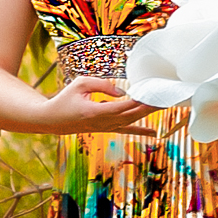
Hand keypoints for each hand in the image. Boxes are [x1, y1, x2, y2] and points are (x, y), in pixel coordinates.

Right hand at [41, 76, 157, 136]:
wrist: (53, 120)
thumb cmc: (65, 99)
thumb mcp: (80, 84)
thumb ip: (102, 84)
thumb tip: (122, 91)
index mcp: (95, 112)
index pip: (122, 107)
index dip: (137, 102)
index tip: (151, 95)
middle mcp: (103, 123)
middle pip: (131, 116)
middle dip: (148, 107)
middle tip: (164, 98)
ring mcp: (105, 128)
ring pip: (131, 122)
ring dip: (147, 115)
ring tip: (163, 107)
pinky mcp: (106, 129)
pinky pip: (126, 129)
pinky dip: (140, 130)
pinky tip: (153, 133)